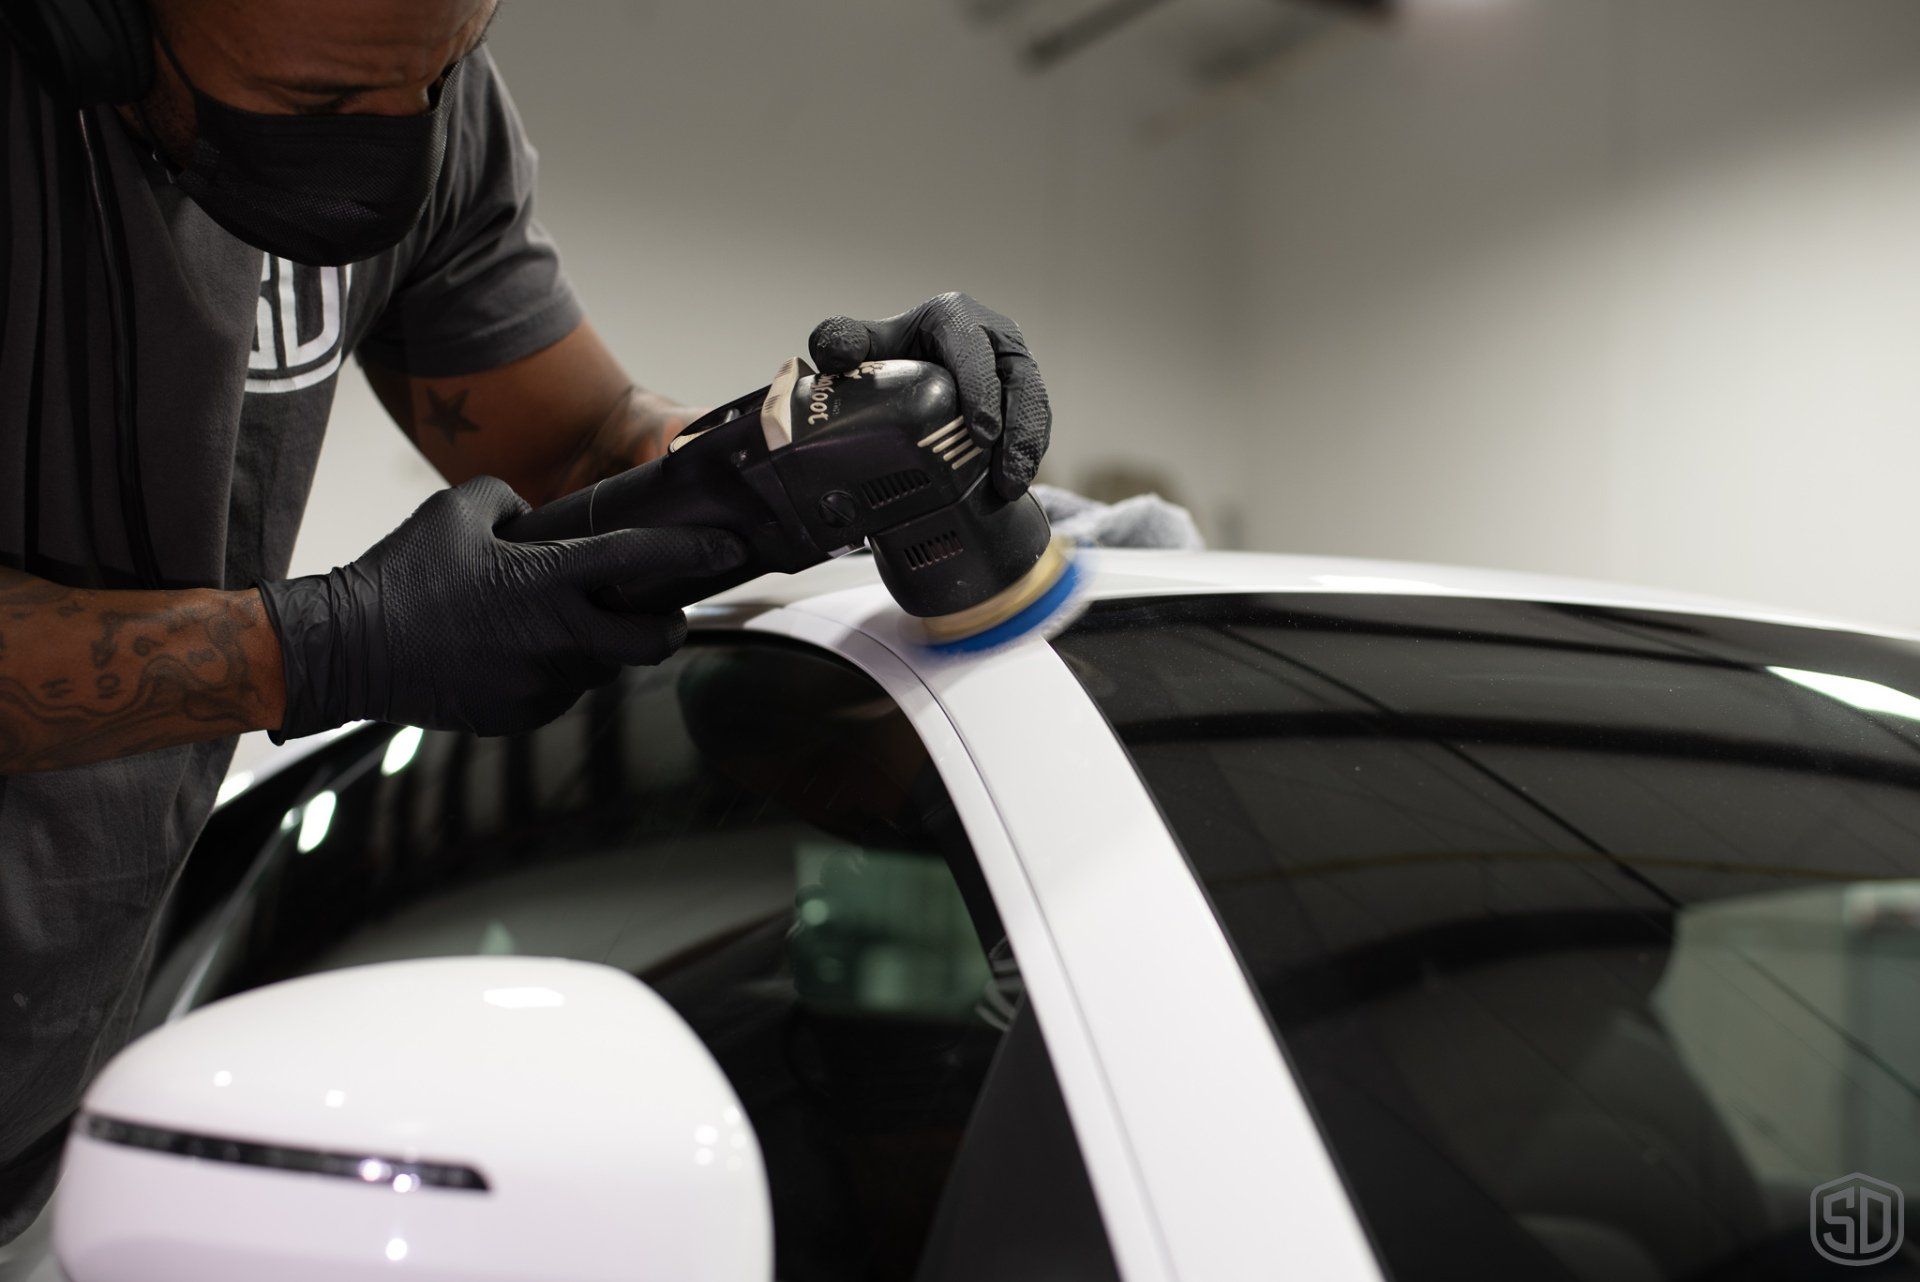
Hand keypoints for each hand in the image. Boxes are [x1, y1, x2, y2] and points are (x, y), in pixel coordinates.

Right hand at [258, 476, 744, 738]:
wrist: (344, 651)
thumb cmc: (400, 574)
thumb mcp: (456, 512)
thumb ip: (512, 500)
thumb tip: (537, 515)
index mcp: (546, 582)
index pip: (640, 563)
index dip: (693, 556)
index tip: (729, 550)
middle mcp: (555, 640)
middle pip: (650, 642)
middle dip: (667, 625)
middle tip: (663, 611)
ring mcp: (540, 686)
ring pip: (600, 667)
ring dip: (595, 645)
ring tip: (554, 621)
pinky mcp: (519, 717)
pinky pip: (558, 692)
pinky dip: (552, 671)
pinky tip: (514, 652)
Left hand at [809, 292, 1049, 499]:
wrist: (911, 365)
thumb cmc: (890, 354)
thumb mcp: (863, 343)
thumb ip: (841, 341)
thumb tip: (835, 355)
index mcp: (954, 317)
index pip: (973, 348)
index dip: (981, 389)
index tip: (980, 432)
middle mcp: (992, 336)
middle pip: (1018, 377)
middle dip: (1016, 427)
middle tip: (1002, 471)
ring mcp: (1012, 364)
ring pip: (1034, 401)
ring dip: (1028, 446)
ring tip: (1011, 486)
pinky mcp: (1023, 392)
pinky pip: (1036, 420)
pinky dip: (1030, 452)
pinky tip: (1014, 484)